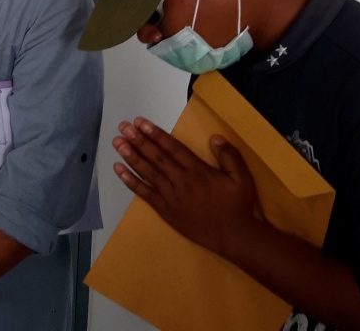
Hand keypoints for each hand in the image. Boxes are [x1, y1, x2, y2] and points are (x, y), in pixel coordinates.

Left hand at [112, 117, 258, 256]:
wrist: (233, 236)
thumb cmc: (238, 205)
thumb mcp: (242, 178)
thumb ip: (229, 156)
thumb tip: (215, 138)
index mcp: (198, 170)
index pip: (172, 147)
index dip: (155, 134)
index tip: (141, 123)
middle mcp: (181, 180)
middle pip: (156, 157)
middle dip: (138, 140)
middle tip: (123, 127)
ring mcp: (171, 196)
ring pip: (148, 172)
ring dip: (131, 156)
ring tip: (117, 143)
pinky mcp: (166, 210)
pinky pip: (145, 194)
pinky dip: (131, 181)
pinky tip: (119, 170)